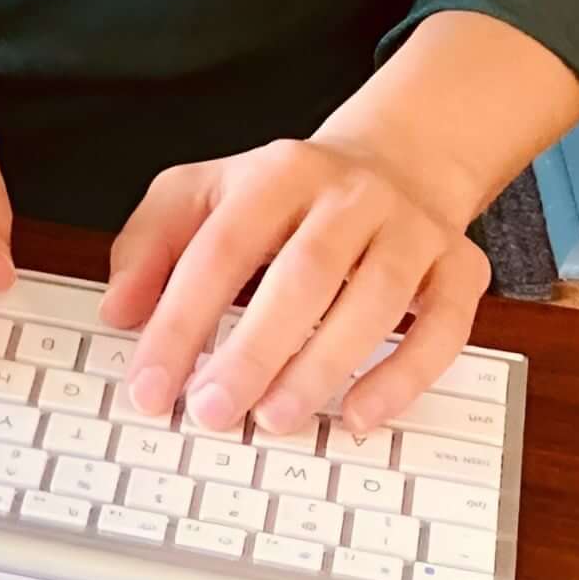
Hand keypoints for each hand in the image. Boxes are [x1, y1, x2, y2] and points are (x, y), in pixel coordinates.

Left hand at [99, 137, 487, 442]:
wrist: (397, 161)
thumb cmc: (287, 197)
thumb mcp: (206, 194)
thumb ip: (151, 244)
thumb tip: (119, 310)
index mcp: (278, 172)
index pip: (221, 247)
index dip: (181, 321)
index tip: (150, 387)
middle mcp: (349, 196)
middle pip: (303, 274)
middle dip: (253, 350)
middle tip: (212, 411)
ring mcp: (411, 230)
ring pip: (376, 301)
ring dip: (322, 368)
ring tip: (275, 418)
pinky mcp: (459, 268)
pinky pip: (442, 328)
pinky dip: (403, 378)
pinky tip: (360, 416)